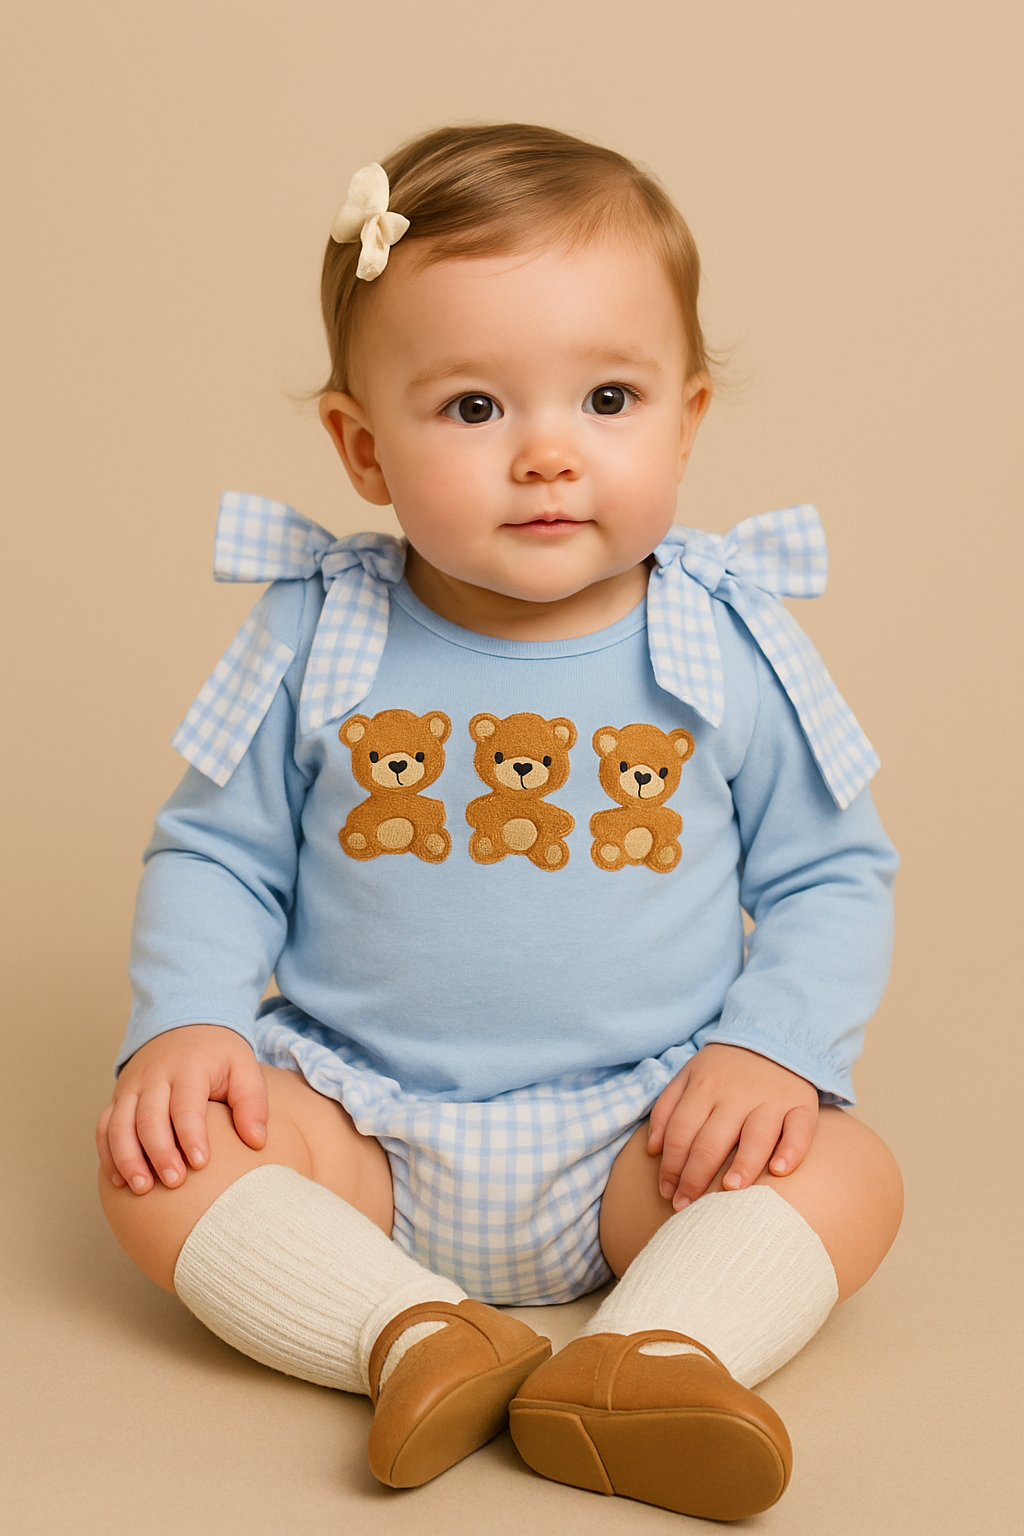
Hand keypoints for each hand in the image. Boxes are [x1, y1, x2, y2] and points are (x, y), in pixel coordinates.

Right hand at [96, 1025, 267, 1194]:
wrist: (185, 1024)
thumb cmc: (218, 1055)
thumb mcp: (243, 1067)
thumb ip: (252, 1102)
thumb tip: (257, 1141)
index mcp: (188, 1068)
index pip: (185, 1104)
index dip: (191, 1135)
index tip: (201, 1163)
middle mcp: (154, 1077)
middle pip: (149, 1118)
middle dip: (159, 1153)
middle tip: (175, 1182)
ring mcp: (131, 1087)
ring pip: (119, 1125)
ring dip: (127, 1159)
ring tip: (143, 1188)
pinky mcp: (118, 1098)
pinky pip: (104, 1127)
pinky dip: (108, 1155)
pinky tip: (120, 1181)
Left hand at [646, 1043, 817, 1208]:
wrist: (773, 1036)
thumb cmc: (724, 1067)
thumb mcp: (688, 1075)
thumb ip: (666, 1108)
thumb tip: (652, 1149)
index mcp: (704, 1088)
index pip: (680, 1132)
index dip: (670, 1165)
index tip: (666, 1193)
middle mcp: (736, 1095)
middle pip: (711, 1141)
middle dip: (696, 1177)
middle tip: (687, 1208)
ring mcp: (770, 1099)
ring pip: (756, 1136)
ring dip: (743, 1165)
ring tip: (730, 1190)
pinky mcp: (801, 1104)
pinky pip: (799, 1129)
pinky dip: (792, 1150)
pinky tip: (780, 1170)